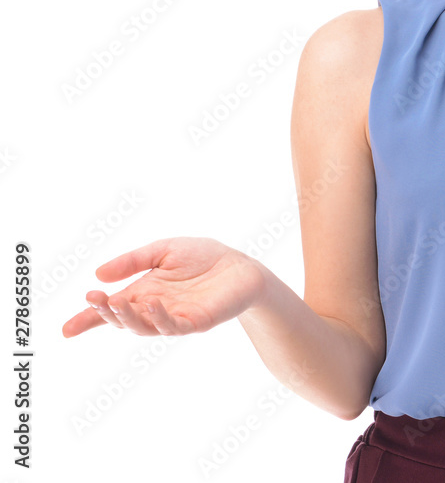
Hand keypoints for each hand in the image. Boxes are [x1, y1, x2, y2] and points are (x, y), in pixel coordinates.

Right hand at [61, 237, 266, 337]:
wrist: (240, 265)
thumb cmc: (203, 258)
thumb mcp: (163, 250)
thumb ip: (133, 261)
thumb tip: (99, 273)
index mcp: (143, 292)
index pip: (112, 310)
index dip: (89, 320)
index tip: (66, 330)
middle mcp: (154, 309)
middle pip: (123, 319)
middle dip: (105, 313)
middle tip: (94, 299)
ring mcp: (174, 318)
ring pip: (144, 326)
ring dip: (128, 316)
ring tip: (117, 301)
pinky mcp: (195, 322)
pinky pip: (173, 326)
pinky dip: (159, 317)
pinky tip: (151, 304)